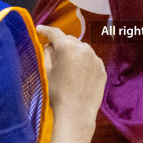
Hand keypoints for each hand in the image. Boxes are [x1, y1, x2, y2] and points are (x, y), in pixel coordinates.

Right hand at [36, 24, 105, 142]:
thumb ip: (47, 53)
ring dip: (74, 53)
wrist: (76, 113)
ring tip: (68, 67)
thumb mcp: (46, 71)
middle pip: (69, 40)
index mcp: (67, 47)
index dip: (45, 30)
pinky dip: (84, 62)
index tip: (40, 30)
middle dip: (61, 44)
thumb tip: (50, 45)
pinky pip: (90, 60)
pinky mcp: (102, 68)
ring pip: (81, 49)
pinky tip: (79, 74)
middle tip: (54, 54)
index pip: (55, 33)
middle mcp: (84, 48)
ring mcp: (95, 58)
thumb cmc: (57, 93)